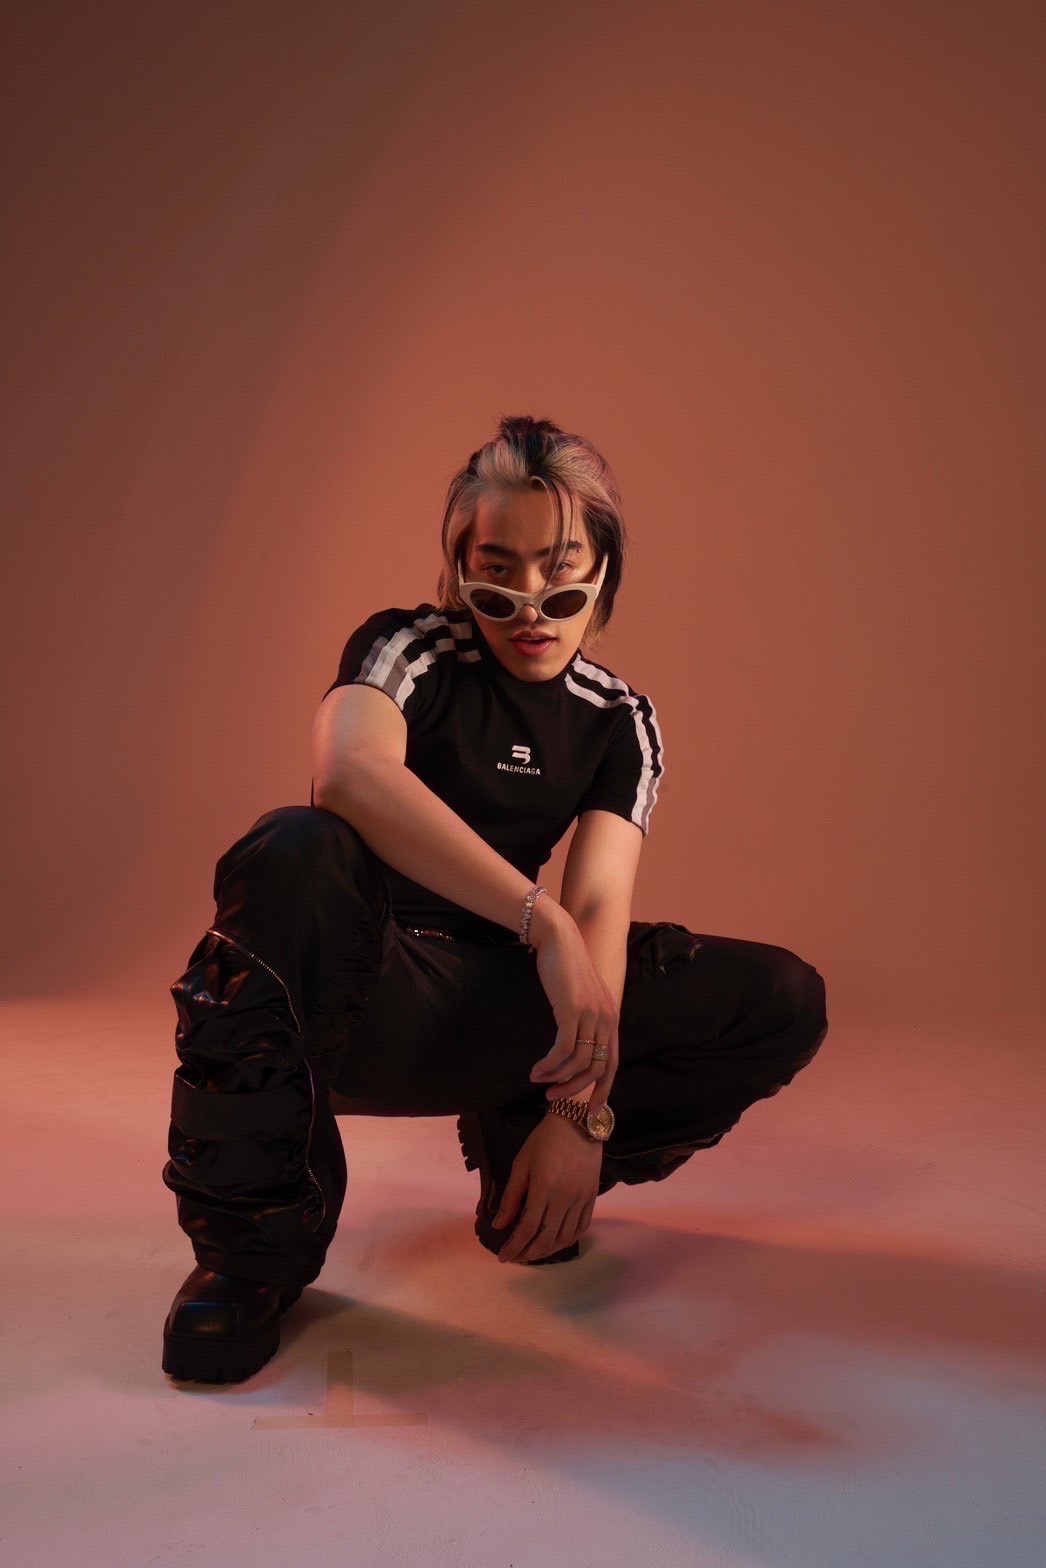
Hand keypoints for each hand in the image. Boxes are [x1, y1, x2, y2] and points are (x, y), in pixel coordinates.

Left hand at [493, 1113, 602, 1261]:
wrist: (578, 1121)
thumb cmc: (544, 1139)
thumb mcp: (521, 1163)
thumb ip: (511, 1196)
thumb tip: (499, 1224)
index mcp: (544, 1188)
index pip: (527, 1227)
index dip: (514, 1245)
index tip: (503, 1255)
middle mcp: (565, 1197)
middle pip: (546, 1238)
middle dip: (528, 1253)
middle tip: (515, 1257)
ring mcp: (581, 1198)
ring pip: (565, 1237)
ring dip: (547, 1250)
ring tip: (533, 1253)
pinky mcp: (592, 1197)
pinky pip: (582, 1227)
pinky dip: (568, 1240)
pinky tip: (556, 1242)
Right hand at [527, 908, 619, 1113]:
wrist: (559, 939)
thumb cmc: (565, 968)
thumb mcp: (581, 997)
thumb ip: (584, 1020)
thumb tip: (574, 1049)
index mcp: (611, 1018)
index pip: (613, 1064)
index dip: (603, 1090)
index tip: (591, 1111)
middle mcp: (606, 1019)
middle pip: (597, 1069)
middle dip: (575, 1089)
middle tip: (552, 1098)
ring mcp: (591, 1014)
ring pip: (578, 1062)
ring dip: (556, 1076)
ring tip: (537, 1079)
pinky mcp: (572, 1010)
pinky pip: (563, 1049)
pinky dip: (550, 1064)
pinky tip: (537, 1068)